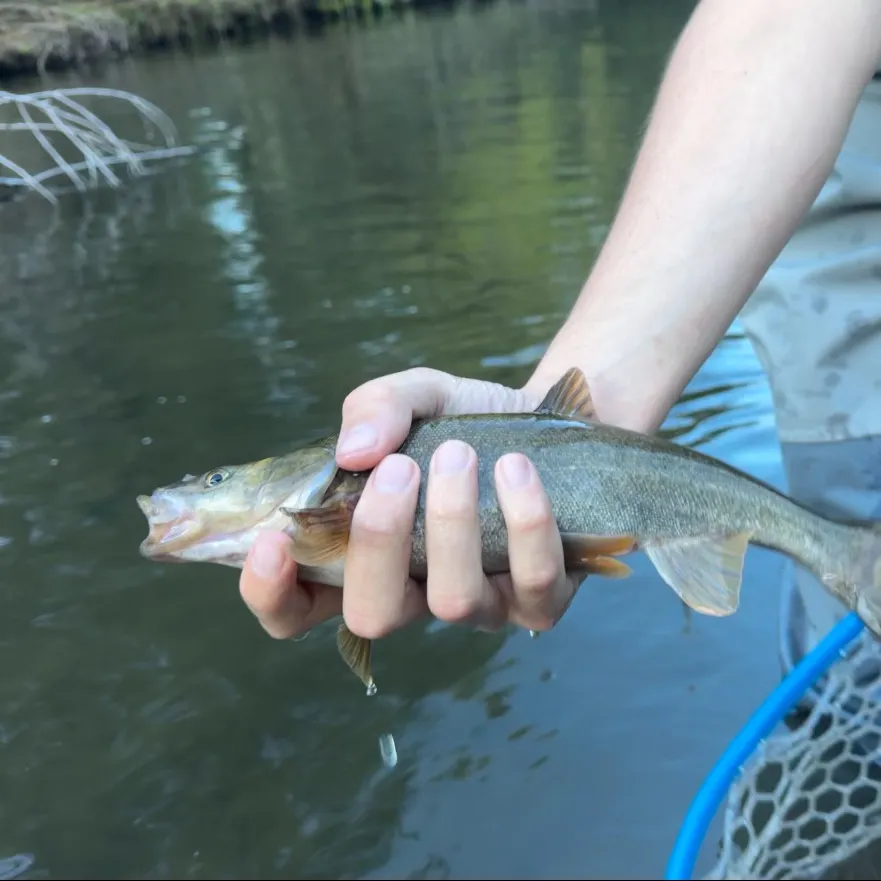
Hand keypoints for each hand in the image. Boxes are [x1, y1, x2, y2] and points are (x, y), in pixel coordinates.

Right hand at [239, 368, 583, 639]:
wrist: (550, 422)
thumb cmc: (466, 421)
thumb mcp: (416, 397)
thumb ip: (376, 407)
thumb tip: (353, 453)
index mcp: (364, 557)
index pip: (297, 609)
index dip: (272, 593)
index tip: (273, 541)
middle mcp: (415, 595)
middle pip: (371, 615)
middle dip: (377, 541)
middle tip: (398, 469)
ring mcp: (478, 607)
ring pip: (452, 601)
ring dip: (451, 523)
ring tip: (460, 454)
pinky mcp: (538, 602)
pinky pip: (532, 582)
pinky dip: (524, 521)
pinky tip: (517, 467)